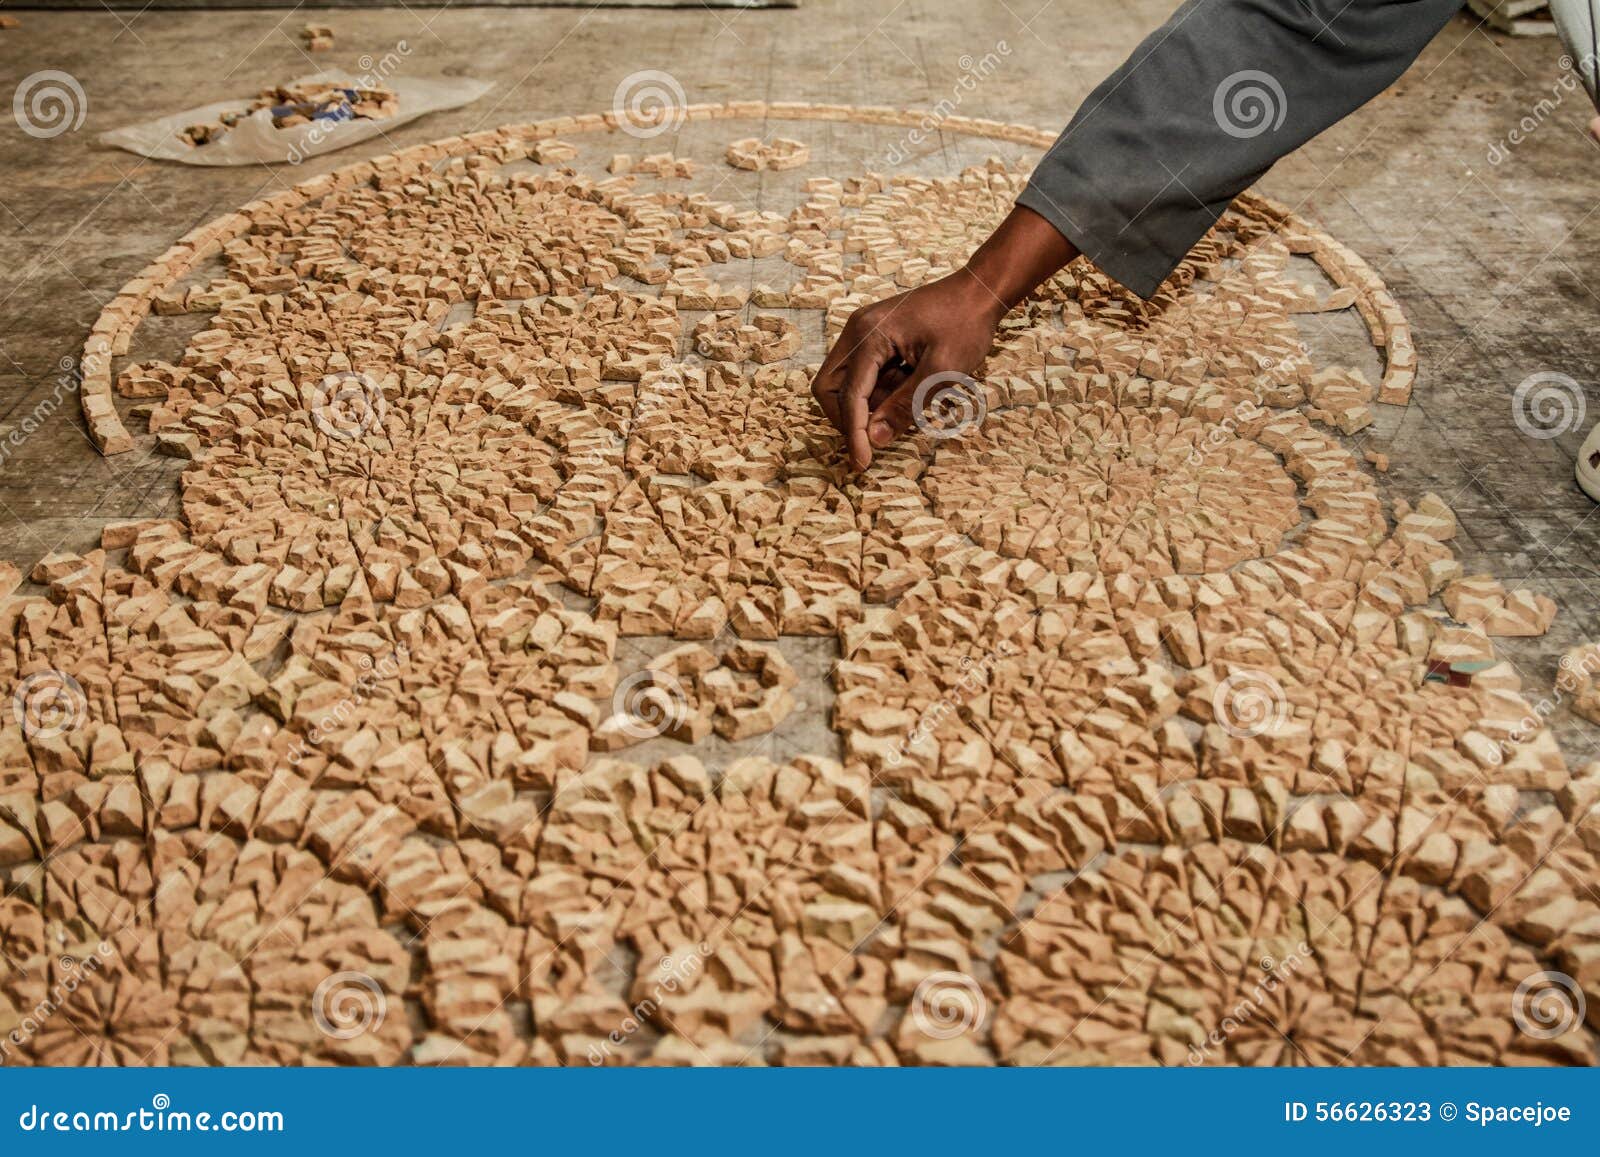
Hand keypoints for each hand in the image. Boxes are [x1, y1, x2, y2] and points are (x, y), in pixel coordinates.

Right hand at [810, 271, 1004, 470]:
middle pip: (829, 388)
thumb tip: (875, 439)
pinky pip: (866, 376)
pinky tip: (913, 386)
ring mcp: (864, 334)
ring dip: (871, 404)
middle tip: (879, 436)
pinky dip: (883, 392)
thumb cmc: (966, 324)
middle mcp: (857, 331)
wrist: (980, 291)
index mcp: (868, 334)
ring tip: (913, 397)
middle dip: (849, 418)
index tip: (862, 464)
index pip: (848, 395)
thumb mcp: (941, 371)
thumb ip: (905, 406)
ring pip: (846, 385)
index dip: (853, 433)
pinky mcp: (876, 340)